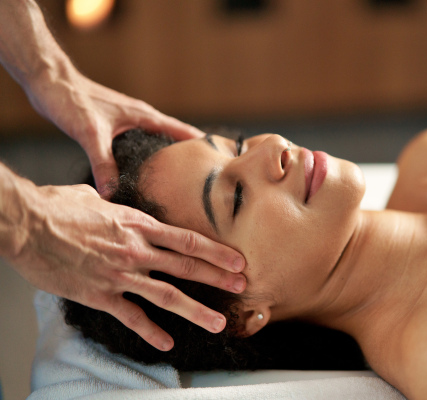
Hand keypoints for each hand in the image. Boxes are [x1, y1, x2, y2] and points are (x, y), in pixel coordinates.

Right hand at [9, 182, 245, 350]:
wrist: (27, 225)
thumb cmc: (57, 207)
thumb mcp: (93, 198)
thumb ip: (113, 205)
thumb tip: (114, 201)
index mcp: (139, 225)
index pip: (188, 240)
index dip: (217, 251)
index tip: (237, 260)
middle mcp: (137, 251)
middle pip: (187, 266)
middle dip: (218, 278)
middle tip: (242, 287)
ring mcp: (120, 274)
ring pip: (167, 295)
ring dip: (196, 310)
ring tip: (218, 323)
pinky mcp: (100, 295)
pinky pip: (132, 316)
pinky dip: (150, 332)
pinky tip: (167, 343)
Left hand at [25, 67, 203, 196]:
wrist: (48, 82)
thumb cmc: (71, 99)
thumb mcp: (90, 134)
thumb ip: (103, 164)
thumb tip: (113, 194)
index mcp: (144, 116)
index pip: (183, 131)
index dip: (202, 144)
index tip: (219, 160)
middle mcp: (141, 119)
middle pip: (174, 139)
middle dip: (188, 157)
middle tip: (201, 180)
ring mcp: (129, 123)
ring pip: (157, 143)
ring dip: (167, 158)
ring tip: (177, 182)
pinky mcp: (115, 128)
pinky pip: (140, 146)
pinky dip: (146, 159)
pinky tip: (142, 175)